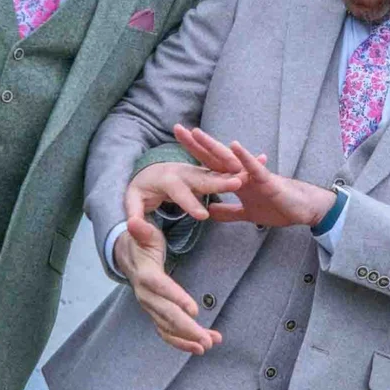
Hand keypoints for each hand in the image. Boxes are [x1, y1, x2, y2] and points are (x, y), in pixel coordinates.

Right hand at [114, 216, 221, 354]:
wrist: (124, 255)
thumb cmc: (140, 242)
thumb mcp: (143, 232)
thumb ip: (142, 230)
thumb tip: (134, 221)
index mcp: (145, 274)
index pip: (160, 287)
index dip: (176, 298)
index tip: (194, 310)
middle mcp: (145, 294)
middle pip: (166, 315)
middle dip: (187, 329)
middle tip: (207, 339)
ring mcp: (149, 306)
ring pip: (167, 327)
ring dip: (187, 339)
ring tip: (209, 344)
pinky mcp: (154, 313)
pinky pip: (166, 332)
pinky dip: (182, 342)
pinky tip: (199, 347)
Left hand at [124, 159, 244, 225]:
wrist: (147, 170)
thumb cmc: (142, 188)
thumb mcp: (133, 201)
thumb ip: (135, 213)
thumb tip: (132, 224)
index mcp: (166, 179)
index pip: (179, 192)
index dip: (190, 203)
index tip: (203, 216)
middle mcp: (183, 171)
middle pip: (202, 178)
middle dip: (219, 182)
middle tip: (236, 184)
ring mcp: (196, 170)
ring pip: (216, 172)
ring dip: (232, 173)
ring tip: (248, 177)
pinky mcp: (204, 171)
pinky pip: (223, 171)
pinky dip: (239, 168)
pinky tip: (258, 165)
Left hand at [178, 127, 334, 228]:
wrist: (304, 210)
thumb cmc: (278, 207)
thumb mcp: (247, 214)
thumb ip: (228, 212)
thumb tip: (210, 212)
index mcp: (235, 180)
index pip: (209, 164)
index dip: (193, 154)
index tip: (175, 144)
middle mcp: (241, 173)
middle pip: (214, 156)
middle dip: (195, 143)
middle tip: (176, 128)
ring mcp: (253, 175)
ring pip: (230, 158)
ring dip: (213, 145)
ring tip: (197, 133)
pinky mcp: (267, 180)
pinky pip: (253, 168)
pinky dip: (244, 157)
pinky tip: (234, 146)